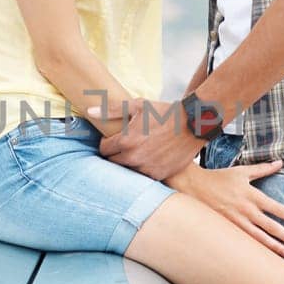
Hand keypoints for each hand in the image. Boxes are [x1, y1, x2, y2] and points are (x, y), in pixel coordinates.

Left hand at [86, 98, 203, 180]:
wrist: (194, 124)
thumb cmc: (164, 113)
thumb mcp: (138, 106)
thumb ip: (112, 110)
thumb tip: (90, 112)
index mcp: (126, 140)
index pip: (103, 149)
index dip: (108, 142)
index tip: (115, 138)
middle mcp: (134, 157)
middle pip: (113, 162)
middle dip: (116, 153)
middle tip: (127, 145)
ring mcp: (147, 168)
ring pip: (128, 170)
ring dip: (130, 163)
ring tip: (141, 151)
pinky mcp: (159, 175)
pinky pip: (143, 176)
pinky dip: (144, 169)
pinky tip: (151, 158)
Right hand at [170, 160, 283, 257]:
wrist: (193, 186)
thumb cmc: (219, 178)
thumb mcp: (242, 171)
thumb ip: (263, 168)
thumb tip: (280, 162)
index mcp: (252, 196)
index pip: (277, 209)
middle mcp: (246, 211)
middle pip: (271, 227)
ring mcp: (235, 222)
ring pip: (259, 238)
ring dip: (274, 247)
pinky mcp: (227, 229)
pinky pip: (244, 242)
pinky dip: (256, 249)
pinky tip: (264, 256)